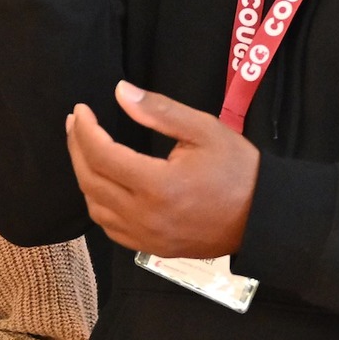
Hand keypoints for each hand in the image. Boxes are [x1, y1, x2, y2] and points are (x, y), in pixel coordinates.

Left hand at [66, 81, 259, 257]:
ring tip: (85, 148)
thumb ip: (159, 111)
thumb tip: (120, 91)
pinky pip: (110, 227)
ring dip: (84, 176)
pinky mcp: (151, 248)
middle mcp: (144, 216)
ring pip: (95, 207)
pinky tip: (101, 183)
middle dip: (77, 148)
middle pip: (91, 180)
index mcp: (157, 185)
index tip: (80, 110)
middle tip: (75, 123)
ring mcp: (146, 236)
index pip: (101, 155)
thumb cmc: (237, 170)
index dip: (84, 130)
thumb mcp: (203, 130)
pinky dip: (98, 203)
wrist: (263, 217)